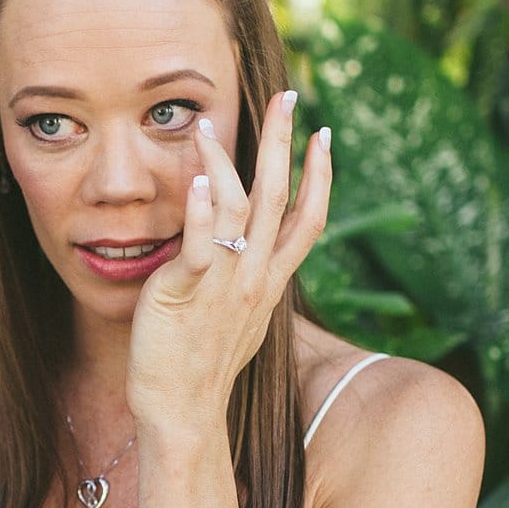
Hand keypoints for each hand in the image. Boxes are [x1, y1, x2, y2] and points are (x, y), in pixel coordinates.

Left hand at [129, 88, 332, 435]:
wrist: (183, 412)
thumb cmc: (201, 366)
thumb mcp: (237, 317)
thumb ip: (244, 279)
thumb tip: (245, 254)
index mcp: (270, 281)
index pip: (309, 220)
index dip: (321, 176)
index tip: (324, 134)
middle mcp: (254, 277)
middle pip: (280, 199)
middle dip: (284, 143)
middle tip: (288, 95)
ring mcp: (224, 283)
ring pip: (239, 209)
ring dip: (229, 161)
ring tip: (210, 122)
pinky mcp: (187, 292)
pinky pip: (200, 245)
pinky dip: (202, 209)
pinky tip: (199, 177)